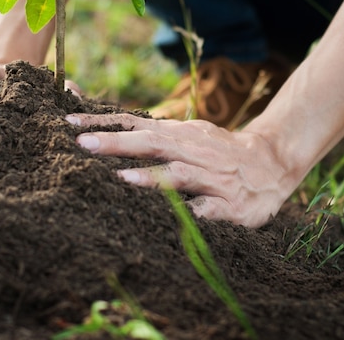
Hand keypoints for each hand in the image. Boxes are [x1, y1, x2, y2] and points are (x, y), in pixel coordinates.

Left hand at [65, 113, 295, 227]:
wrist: (273, 162)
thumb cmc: (217, 150)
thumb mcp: (186, 133)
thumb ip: (150, 131)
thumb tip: (108, 124)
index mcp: (179, 135)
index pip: (135, 123)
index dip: (103, 122)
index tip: (70, 122)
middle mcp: (193, 151)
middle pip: (152, 144)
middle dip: (117, 143)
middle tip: (83, 144)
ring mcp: (212, 178)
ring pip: (179, 175)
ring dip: (151, 178)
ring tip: (122, 180)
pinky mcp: (230, 205)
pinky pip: (209, 210)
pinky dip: (193, 213)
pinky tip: (176, 221)